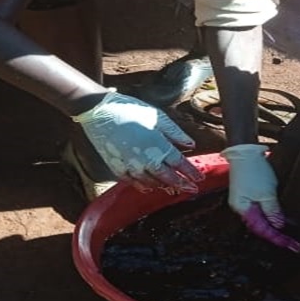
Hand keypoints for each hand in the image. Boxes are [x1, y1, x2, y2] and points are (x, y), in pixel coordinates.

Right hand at [72, 90, 202, 192]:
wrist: (100, 112)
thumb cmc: (131, 110)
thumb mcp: (158, 117)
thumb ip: (175, 133)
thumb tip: (191, 145)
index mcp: (158, 145)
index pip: (180, 164)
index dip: (191, 173)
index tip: (200, 179)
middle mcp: (146, 160)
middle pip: (168, 177)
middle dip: (182, 184)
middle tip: (192, 190)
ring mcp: (130, 166)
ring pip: (151, 182)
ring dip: (164, 186)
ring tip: (173, 189)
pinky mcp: (117, 168)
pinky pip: (132, 182)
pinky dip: (143, 186)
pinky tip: (148, 187)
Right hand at [223, 143, 299, 251]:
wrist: (245, 151)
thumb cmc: (253, 170)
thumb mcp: (266, 192)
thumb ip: (273, 211)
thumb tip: (279, 225)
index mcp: (243, 209)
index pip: (262, 229)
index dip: (277, 238)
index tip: (291, 245)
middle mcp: (242, 208)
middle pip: (261, 227)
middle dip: (277, 235)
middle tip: (293, 244)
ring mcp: (245, 201)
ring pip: (261, 220)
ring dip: (275, 227)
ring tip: (290, 235)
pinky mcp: (250, 194)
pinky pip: (261, 210)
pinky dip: (272, 216)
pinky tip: (281, 219)